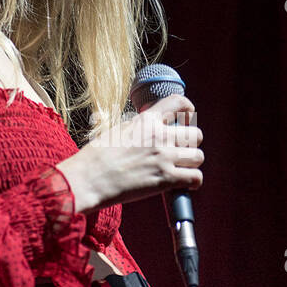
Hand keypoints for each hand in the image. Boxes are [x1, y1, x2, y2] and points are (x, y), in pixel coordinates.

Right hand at [59, 94, 202, 212]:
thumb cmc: (96, 157)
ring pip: (198, 156)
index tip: (188, 117)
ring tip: (182, 169)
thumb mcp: (118, 130)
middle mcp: (159, 135)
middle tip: (180, 151)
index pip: (178, 102)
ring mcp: (164, 157)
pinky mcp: (166, 179)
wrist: (88, 179)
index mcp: (146, 120)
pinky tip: (185, 184)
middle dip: (191, 143)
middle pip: (196, 134)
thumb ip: (139, 126)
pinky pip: (196, 177)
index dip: (188, 109)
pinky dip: (194, 182)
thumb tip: (149, 125)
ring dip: (192, 163)